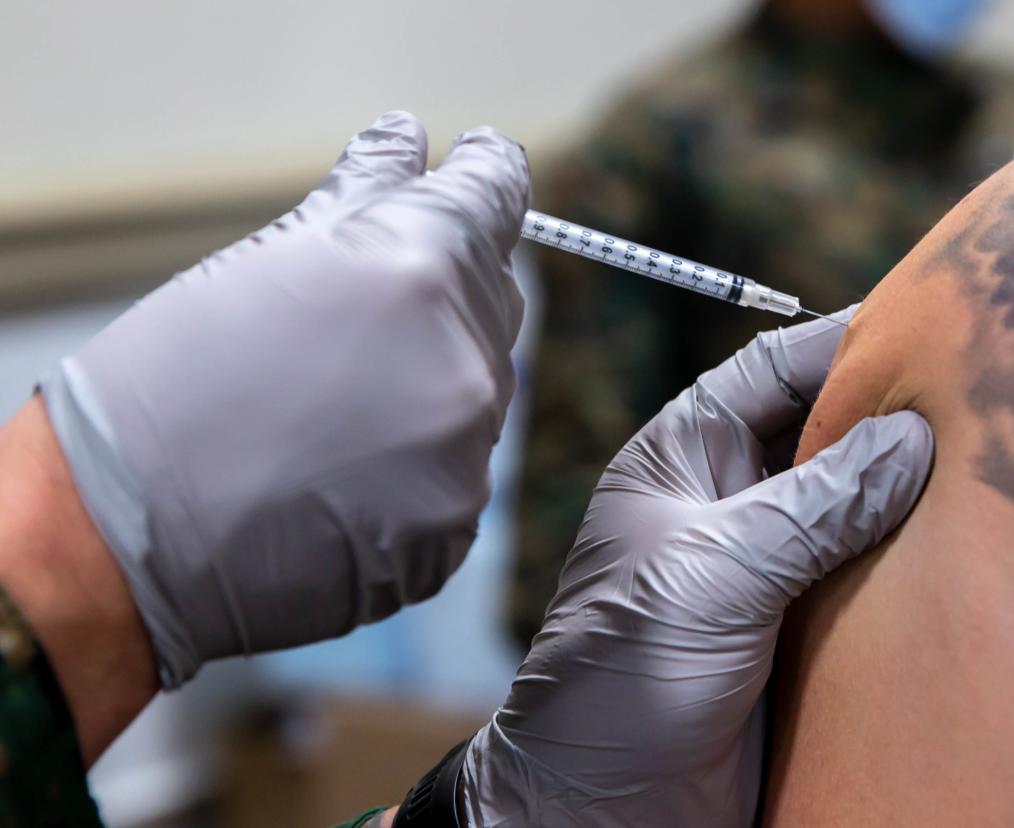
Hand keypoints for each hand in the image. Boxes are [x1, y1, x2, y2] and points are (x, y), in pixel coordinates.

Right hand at [40, 112, 529, 687]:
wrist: (121, 539)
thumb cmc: (170, 383)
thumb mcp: (266, 262)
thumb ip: (363, 195)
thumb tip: (411, 140)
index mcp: (421, 267)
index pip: (497, 195)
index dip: (486, 174)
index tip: (477, 163)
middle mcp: (466, 357)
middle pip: (490, 299)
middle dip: (442, 295)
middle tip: (365, 318)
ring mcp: (467, 452)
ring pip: (476, 391)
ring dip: (426, 386)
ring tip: (330, 412)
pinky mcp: (453, 528)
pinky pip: (454, 473)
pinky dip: (412, 467)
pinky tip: (339, 476)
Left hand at [458, 307, 933, 825]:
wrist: (606, 805)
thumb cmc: (623, 676)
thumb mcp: (713, 572)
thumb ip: (813, 506)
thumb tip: (910, 439)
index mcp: (684, 457)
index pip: (772, 369)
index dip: (846, 341)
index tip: (931, 324)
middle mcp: (729, 497)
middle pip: (823, 427)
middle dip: (893, 410)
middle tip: (984, 394)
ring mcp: (768, 559)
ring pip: (855, 498)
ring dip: (912, 486)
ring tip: (993, 462)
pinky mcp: (801, 622)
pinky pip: (868, 569)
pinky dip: (914, 556)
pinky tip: (968, 545)